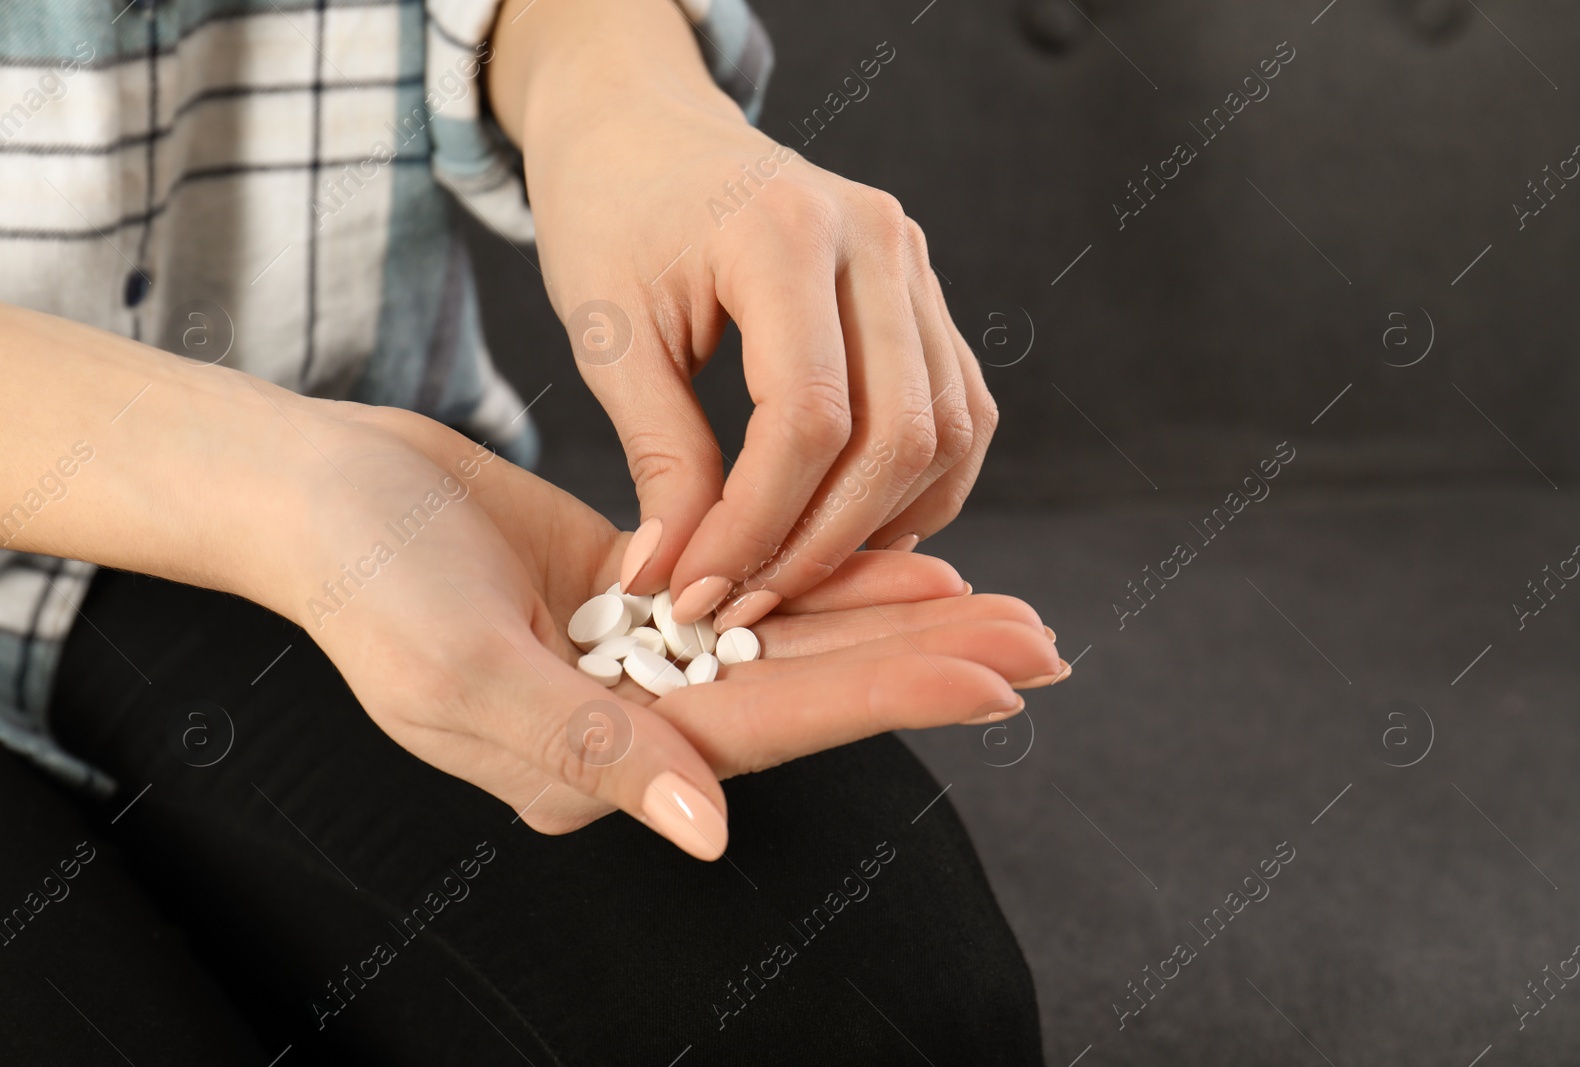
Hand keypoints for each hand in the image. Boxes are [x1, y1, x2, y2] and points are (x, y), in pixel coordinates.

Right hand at [269, 403, 1058, 859]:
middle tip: (1042, 642)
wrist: (317, 498)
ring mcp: (640, 663)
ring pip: (792, 641)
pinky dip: (824, 578)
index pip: (769, 729)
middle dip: (924, 664)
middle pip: (806, 692)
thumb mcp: (458, 668)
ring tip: (1000, 606)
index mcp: (596, 765)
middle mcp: (634, 728)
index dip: (886, 697)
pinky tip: (901, 563)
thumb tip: (707, 826)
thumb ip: (583, 748)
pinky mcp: (639, 597)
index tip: (997, 675)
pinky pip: (754, 590)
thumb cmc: (364, 582)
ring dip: (893, 622)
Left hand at [497, 2, 997, 631]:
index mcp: (786, 233)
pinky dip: (919, 487)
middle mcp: (877, 241)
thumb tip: (675, 578)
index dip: (760, 524)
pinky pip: (958, 412)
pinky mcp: (926, 296)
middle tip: (748, 602)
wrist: (645, 129)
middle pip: (898, 436)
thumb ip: (658, 454)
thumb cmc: (611, 215)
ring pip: (946, 434)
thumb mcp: (608, 334)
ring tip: (796, 574)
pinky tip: (852, 527)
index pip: (809, 417)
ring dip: (883, 525)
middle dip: (824, 544)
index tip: (699, 590)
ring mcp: (916, 264)